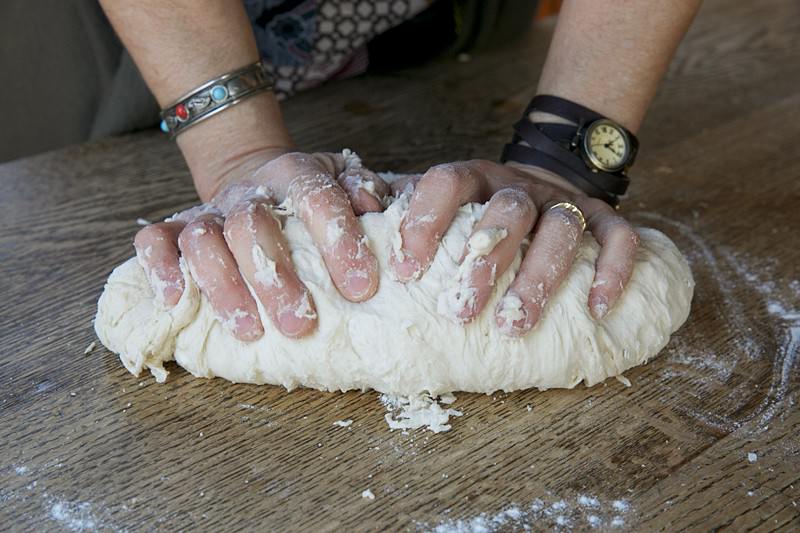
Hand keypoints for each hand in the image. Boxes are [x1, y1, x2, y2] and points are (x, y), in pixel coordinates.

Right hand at [133, 150, 390, 340]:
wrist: (258, 178)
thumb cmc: (310, 198)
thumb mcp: (346, 184)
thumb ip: (364, 193)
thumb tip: (375, 209)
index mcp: (295, 175)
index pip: (316, 200)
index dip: (339, 242)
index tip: (361, 288)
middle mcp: (248, 191)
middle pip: (251, 225)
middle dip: (275, 278)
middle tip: (301, 324)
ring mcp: (208, 210)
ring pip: (201, 239)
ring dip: (223, 286)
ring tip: (248, 329)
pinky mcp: (175, 228)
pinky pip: (153, 241)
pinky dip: (159, 268)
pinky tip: (175, 302)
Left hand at [390, 160, 638, 335]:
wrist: (543, 180)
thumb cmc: (476, 209)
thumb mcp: (436, 202)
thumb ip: (397, 208)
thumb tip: (356, 222)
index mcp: (473, 178)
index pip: (447, 182)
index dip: (425, 221)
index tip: (406, 271)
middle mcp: (518, 186)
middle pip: (507, 211)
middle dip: (484, 263)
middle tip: (461, 312)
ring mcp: (563, 200)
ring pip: (560, 228)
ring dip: (539, 277)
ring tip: (514, 325)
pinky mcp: (603, 216)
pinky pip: (620, 237)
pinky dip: (611, 270)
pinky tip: (596, 308)